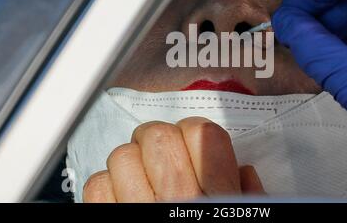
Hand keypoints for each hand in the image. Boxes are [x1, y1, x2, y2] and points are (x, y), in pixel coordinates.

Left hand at [83, 117, 263, 201]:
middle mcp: (176, 202)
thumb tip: (243, 170)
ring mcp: (138, 213)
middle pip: (155, 136)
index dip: (192, 131)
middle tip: (161, 154)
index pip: (200, 133)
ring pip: (120, 157)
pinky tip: (121, 199)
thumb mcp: (246, 219)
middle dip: (156, 140)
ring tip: (140, 182)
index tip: (190, 142)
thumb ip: (250, 195)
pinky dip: (106, 188)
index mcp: (214, 198)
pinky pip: (96, 186)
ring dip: (129, 165)